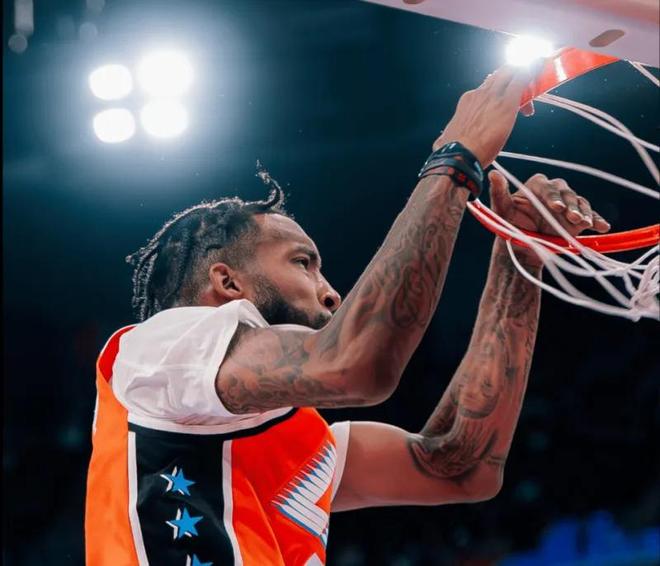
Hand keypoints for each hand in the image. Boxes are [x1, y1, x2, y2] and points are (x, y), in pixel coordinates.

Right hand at [433, 66, 532, 166]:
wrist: (459, 156)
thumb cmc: (452, 152)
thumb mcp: (446, 137)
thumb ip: (446, 136)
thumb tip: (439, 143)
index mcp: (467, 101)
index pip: (487, 87)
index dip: (498, 90)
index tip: (503, 101)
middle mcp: (480, 93)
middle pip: (501, 73)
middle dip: (514, 76)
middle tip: (524, 91)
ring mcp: (494, 96)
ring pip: (512, 71)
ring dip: (524, 75)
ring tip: (535, 81)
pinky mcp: (507, 102)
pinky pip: (523, 79)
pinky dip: (532, 72)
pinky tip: (540, 67)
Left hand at [489, 170, 610, 236]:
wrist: (522, 247)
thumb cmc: (509, 225)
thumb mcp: (501, 210)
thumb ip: (499, 192)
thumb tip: (493, 173)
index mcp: (537, 186)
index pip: (548, 187)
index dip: (553, 197)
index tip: (555, 208)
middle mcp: (555, 192)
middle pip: (567, 193)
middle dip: (571, 205)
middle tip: (571, 217)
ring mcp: (568, 204)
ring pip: (580, 203)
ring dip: (584, 212)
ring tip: (586, 223)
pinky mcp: (578, 218)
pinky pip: (590, 216)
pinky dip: (597, 220)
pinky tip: (603, 227)